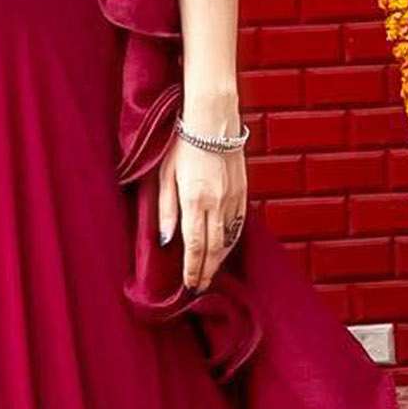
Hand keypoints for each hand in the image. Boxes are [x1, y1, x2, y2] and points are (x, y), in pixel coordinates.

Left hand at [155, 129, 247, 291]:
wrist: (213, 121)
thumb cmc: (183, 144)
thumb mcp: (165, 175)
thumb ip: (165, 209)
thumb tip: (165, 240)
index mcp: (194, 200)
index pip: (194, 245)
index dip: (193, 268)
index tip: (190, 285)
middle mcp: (216, 203)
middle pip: (213, 248)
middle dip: (206, 271)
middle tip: (200, 287)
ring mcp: (232, 199)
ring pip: (228, 239)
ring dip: (219, 260)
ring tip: (211, 274)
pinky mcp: (243, 192)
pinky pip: (238, 225)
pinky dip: (232, 242)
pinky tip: (225, 249)